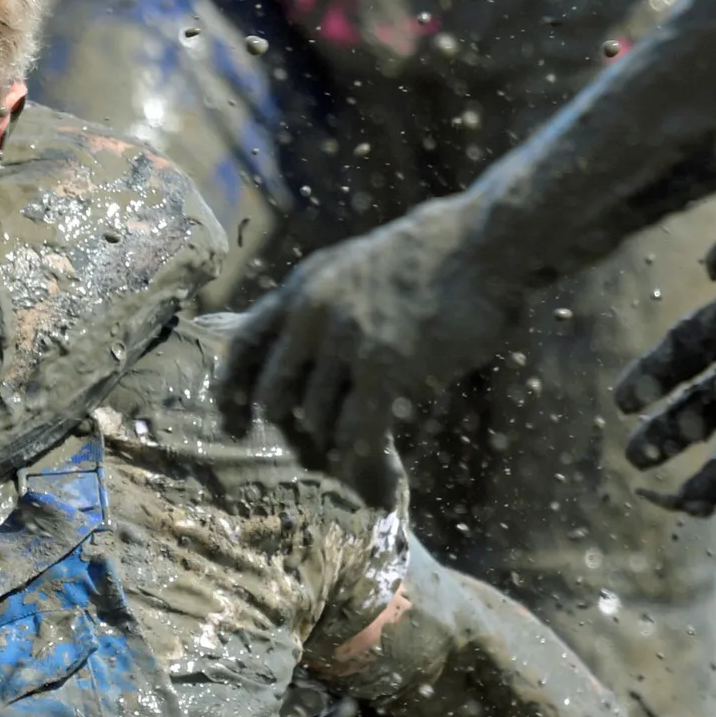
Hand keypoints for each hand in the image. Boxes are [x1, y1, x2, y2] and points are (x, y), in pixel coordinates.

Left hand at [217, 195, 521, 484]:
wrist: (483, 243)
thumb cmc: (429, 260)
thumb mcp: (352, 268)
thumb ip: (317, 306)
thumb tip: (293, 359)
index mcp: (300, 289)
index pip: (242, 349)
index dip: (231, 395)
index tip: (235, 429)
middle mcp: (311, 315)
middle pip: (274, 398)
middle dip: (291, 432)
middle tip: (316, 452)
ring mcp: (345, 341)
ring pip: (316, 421)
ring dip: (335, 449)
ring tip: (356, 464)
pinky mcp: (385, 367)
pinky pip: (354, 432)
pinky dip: (358, 457)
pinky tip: (372, 473)